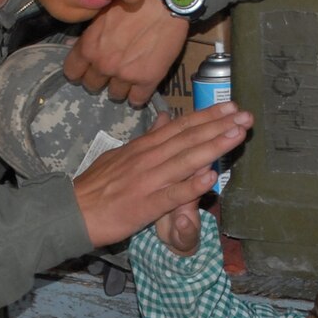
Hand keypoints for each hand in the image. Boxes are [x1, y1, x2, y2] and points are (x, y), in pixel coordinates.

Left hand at [65, 0, 192, 104]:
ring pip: (114, 95)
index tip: (88, 68)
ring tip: (129, 76)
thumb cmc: (133, 0)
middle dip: (100, 79)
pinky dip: (138, 95)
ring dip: (120, 88)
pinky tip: (141, 86)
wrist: (165, 1)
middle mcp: (103, 64)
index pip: (72, 72)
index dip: (80, 71)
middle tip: (112, 70)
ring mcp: (124, 74)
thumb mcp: (103, 13)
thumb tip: (74, 46)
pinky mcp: (147, 80)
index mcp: (89, 47)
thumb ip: (89, 35)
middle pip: (92, 86)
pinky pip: (137, 100)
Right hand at [73, 102, 250, 247]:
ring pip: (185, 160)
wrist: (72, 211)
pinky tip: (210, 178)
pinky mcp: (145, 206)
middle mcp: (148, 159)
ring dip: (212, 147)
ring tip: (237, 135)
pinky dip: (191, 185)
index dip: (207, 116)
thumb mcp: (121, 154)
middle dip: (219, 126)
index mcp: (144, 147)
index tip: (231, 106)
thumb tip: (166, 118)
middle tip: (246, 115)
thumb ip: (148, 138)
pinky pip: (172, 195)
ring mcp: (147, 181)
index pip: (181, 126)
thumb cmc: (97, 185)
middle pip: (188, 138)